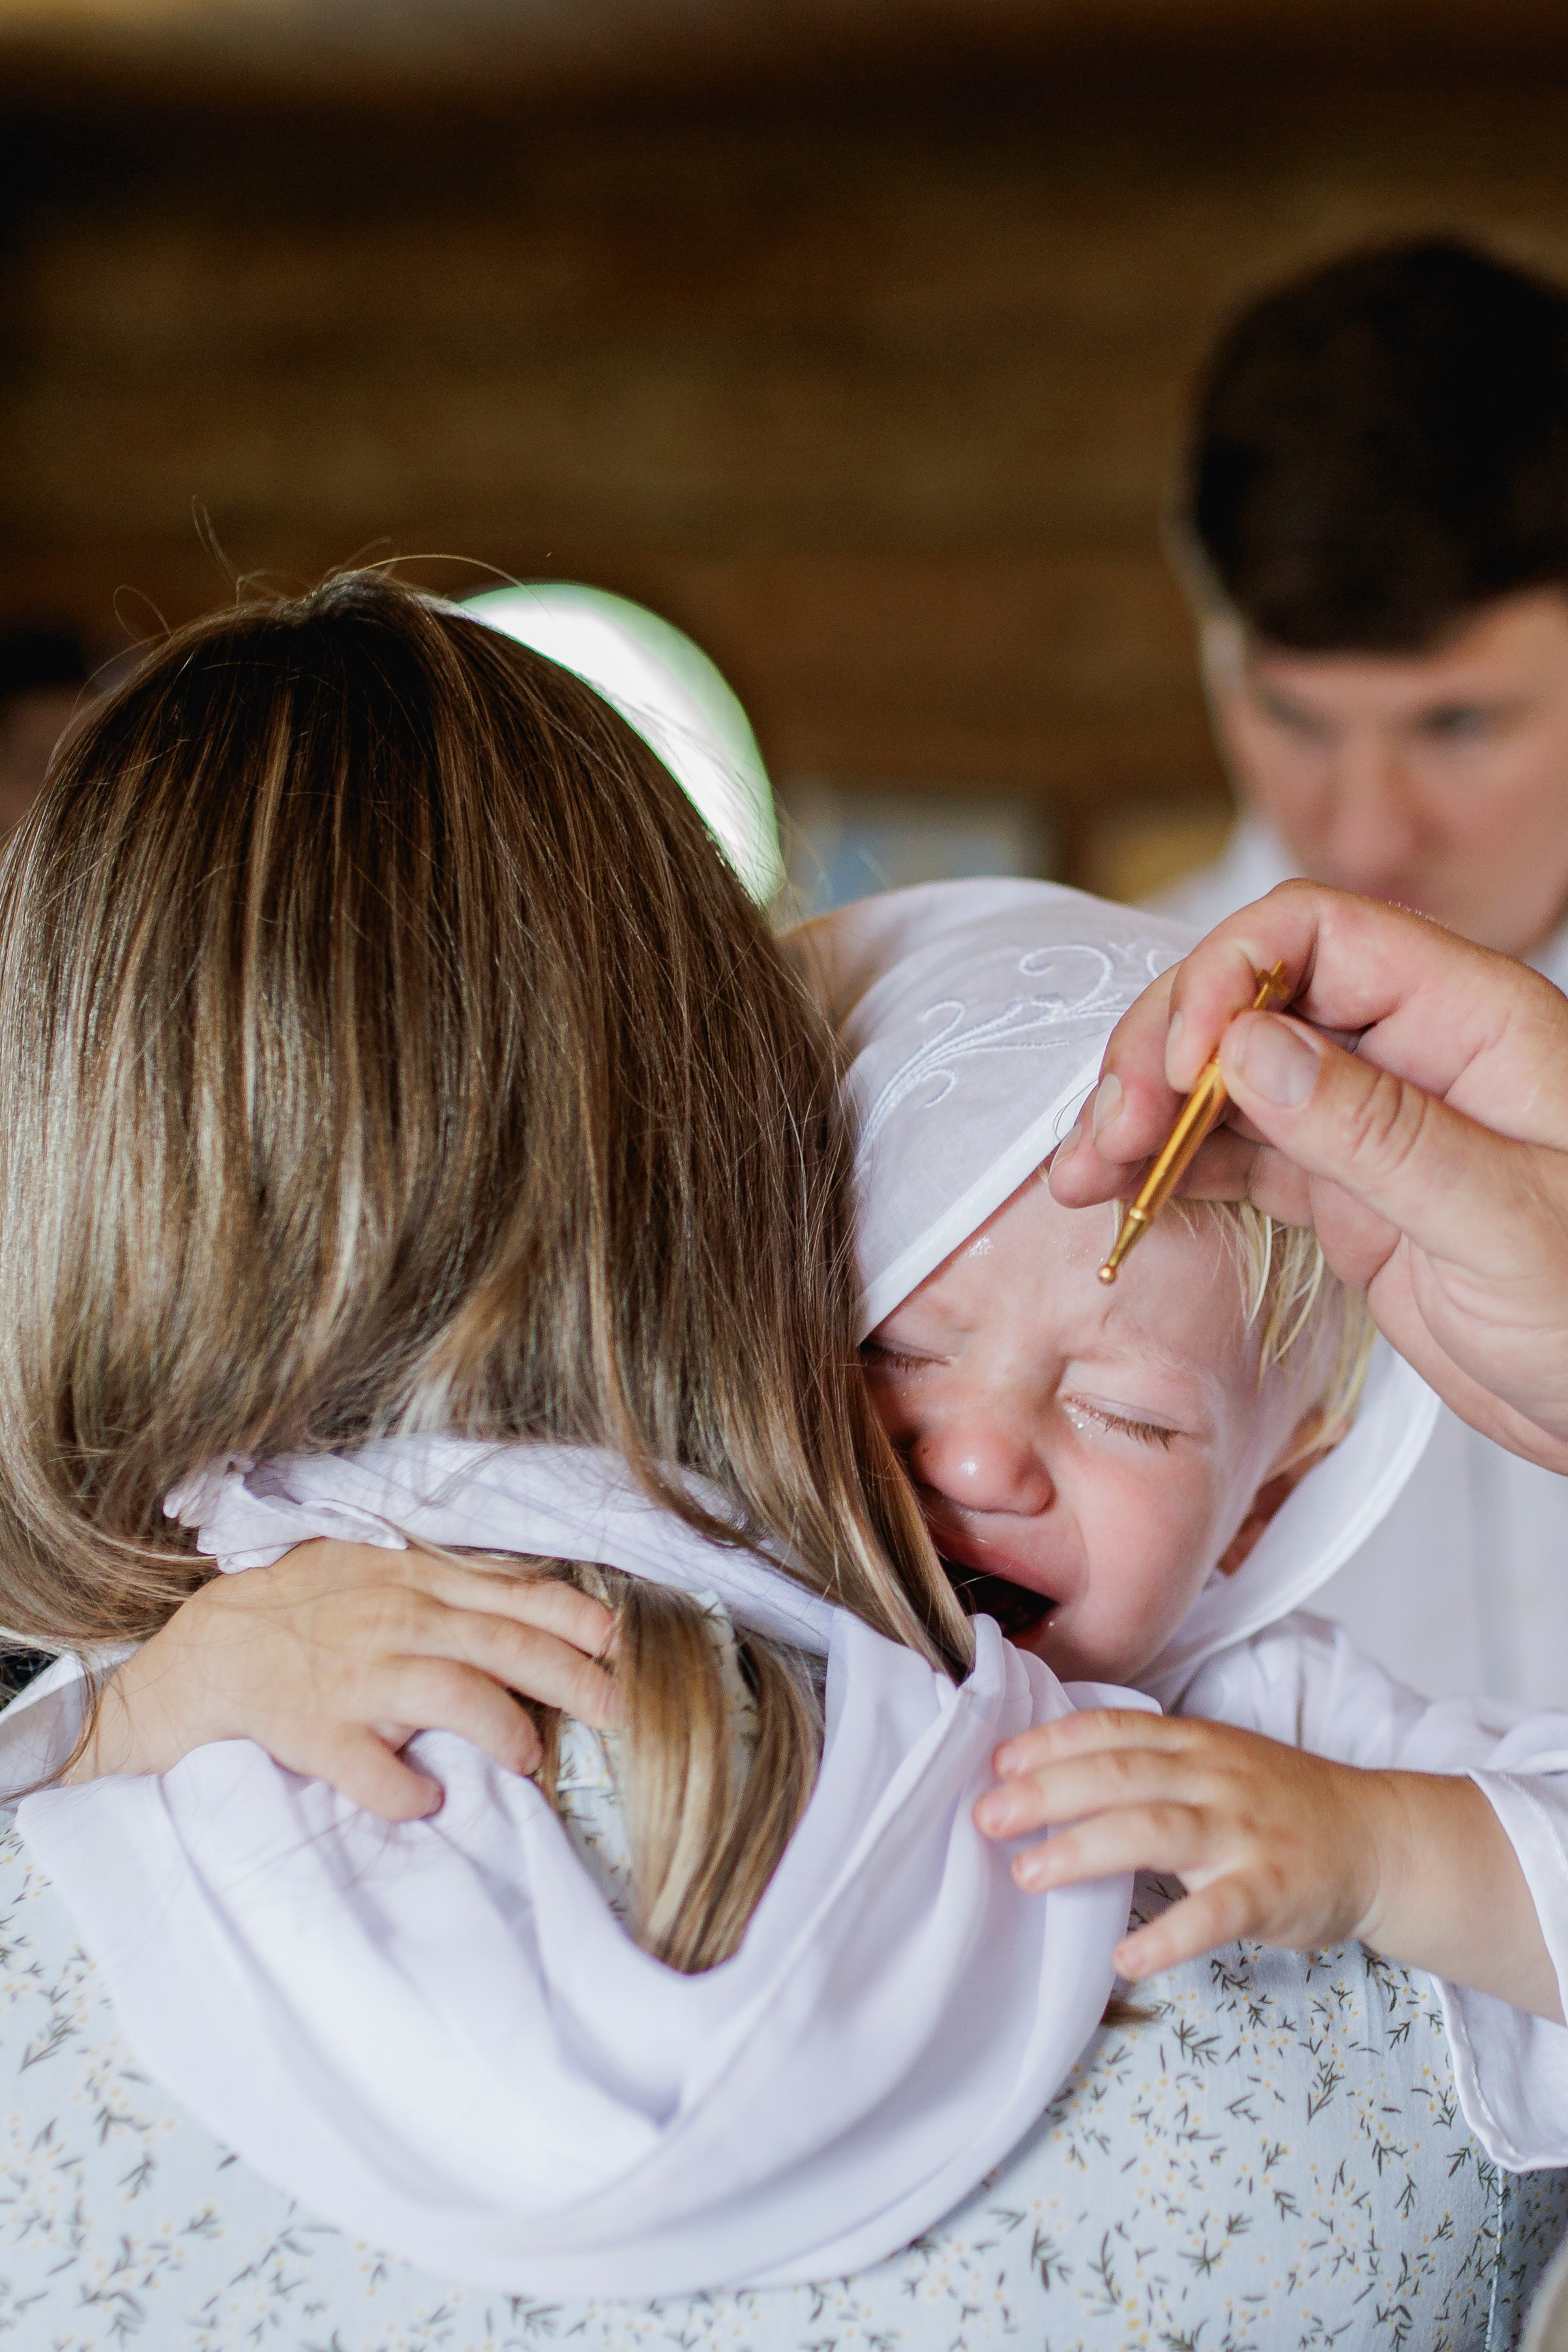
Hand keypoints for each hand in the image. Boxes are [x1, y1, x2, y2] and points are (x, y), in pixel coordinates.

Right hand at [65, 1540, 618, 1819]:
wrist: (216, 1651)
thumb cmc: (310, 1607)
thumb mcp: (381, 1569)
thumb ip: (451, 1584)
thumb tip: (534, 1605)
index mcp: (417, 1585)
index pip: (515, 1597)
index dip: (574, 1621)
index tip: (620, 1642)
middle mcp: (397, 1626)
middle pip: (505, 1648)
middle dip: (573, 1680)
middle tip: (618, 1712)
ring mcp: (360, 1681)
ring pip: (455, 1698)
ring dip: (505, 1731)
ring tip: (528, 1757)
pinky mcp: (322, 1735)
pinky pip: (377, 1772)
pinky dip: (411, 1792)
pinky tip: (431, 1799)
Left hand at [974, 1708, 1561, 2019]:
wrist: (1377, 1839)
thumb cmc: (1279, 1805)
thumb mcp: (1216, 1762)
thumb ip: (1149, 1765)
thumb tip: (1056, 1779)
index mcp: (1195, 1744)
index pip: (1111, 1730)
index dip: (1050, 1744)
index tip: (996, 1764)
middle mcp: (1213, 1778)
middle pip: (1118, 1775)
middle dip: (1046, 1793)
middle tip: (987, 1819)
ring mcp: (1244, 1832)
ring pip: (1155, 1829)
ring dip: (1085, 1850)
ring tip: (1029, 1875)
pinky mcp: (1272, 1889)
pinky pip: (1215, 1913)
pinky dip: (1168, 1935)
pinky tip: (1125, 1959)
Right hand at [1050, 881, 1567, 1469]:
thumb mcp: (1501, 1220)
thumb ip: (1374, 1129)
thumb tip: (1248, 1045)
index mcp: (1469, 1017)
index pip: (1313, 934)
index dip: (1223, 979)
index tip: (1177, 1066)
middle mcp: (1412, 1053)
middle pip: (1248, 999)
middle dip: (1159, 1053)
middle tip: (1110, 1134)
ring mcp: (1374, 1122)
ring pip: (1228, 1079)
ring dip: (1146, 1115)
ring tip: (1084, 1174)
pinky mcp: (1353, 1193)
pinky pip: (1243, 1155)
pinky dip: (1174, 1171)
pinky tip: (1122, 1196)